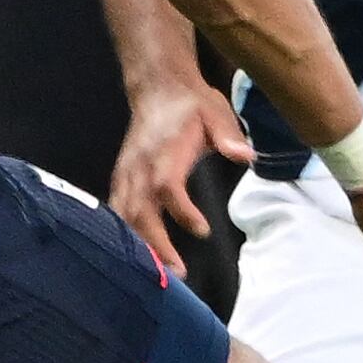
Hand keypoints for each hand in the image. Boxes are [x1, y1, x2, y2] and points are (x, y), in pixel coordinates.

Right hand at [107, 82, 252, 276]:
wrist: (157, 87)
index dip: (181, 211)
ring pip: (123, 216)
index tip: (203, 230)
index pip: (167, 187)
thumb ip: (228, 135)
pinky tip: (136, 257)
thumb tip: (246, 155)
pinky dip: (123, 234)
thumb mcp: (216, 111)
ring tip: (156, 275)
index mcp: (164, 152)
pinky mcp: (122, 178)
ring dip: (137, 246)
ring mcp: (126, 173)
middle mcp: (139, 166)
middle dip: (155, 244)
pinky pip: (117, 211)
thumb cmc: (190, 104)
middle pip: (139, 211)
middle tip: (177, 273)